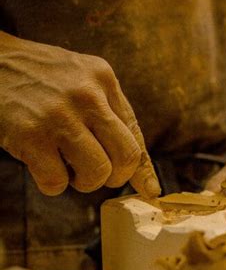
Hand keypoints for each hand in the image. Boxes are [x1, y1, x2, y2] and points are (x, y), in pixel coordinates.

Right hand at [0, 32, 159, 196]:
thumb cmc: (38, 79)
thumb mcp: (81, 80)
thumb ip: (110, 116)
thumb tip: (144, 176)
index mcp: (103, 79)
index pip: (135, 133)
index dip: (142, 169)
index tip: (150, 191)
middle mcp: (87, 95)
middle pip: (126, 157)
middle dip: (114, 177)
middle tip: (94, 174)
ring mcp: (59, 115)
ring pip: (97, 173)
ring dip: (83, 182)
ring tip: (66, 168)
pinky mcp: (30, 135)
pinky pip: (57, 182)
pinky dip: (52, 184)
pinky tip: (41, 166)